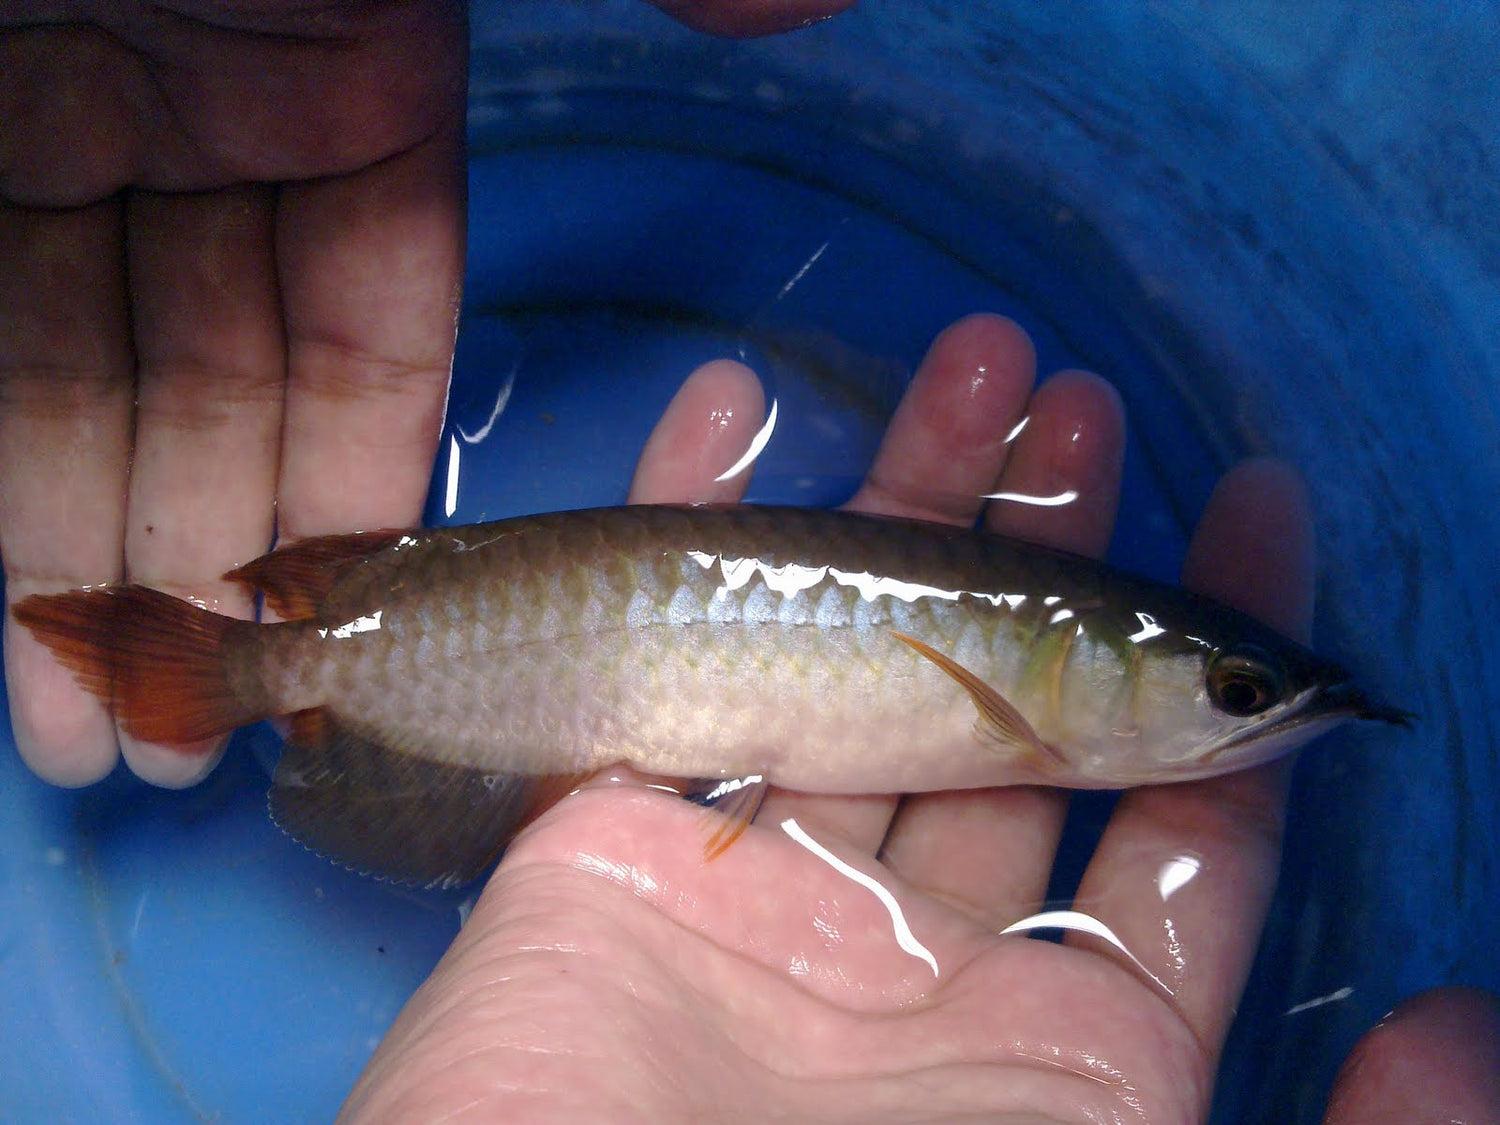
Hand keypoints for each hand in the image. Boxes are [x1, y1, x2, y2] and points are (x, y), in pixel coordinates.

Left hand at [0, 1, 467, 788]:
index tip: (369, 641)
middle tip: (219, 749)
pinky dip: (0, 491)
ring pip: (84, 387)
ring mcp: (49, 128)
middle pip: (212, 381)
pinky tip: (20, 631)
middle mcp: (188, 107)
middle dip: (221, 575)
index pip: (369, 308)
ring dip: (99, 574)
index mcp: (332, 59)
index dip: (364, 480)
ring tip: (116, 746)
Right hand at [335, 315, 1499, 1122]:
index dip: (1216, 669)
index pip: (1177, 826)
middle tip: (1085, 408)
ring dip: (901, 505)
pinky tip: (730, 409)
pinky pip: (650, 657)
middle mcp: (922, 962)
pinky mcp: (608, 851)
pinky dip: (681, 528)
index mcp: (1064, 1054)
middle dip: (1053, 550)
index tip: (1250, 505)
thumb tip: (1469, 1030)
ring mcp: (765, 894)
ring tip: (972, 365)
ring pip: (848, 660)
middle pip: (1006, 710)